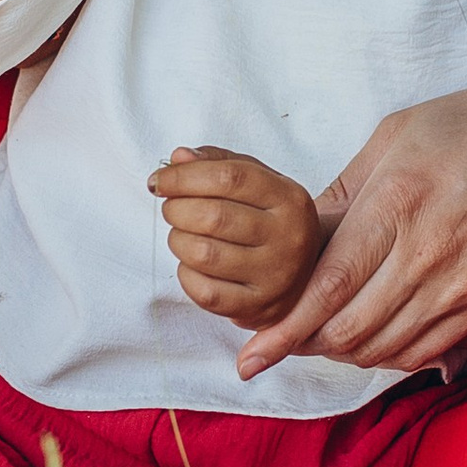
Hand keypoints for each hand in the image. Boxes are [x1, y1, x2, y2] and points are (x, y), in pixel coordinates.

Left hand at [150, 146, 327, 338]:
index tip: (159, 180)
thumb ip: (218, 163)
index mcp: (289, 199)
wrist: (307, 274)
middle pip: (214, 216)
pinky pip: (205, 292)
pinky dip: (186, 275)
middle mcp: (289, 237)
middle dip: (176, 209)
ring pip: (204, 254)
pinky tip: (191, 264)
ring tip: (181, 234)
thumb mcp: (258, 183)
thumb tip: (179, 158)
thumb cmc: (270, 221)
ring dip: (178, 240)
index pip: (229, 177)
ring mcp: (276, 276)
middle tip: (171, 208)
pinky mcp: (259, 308)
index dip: (183, 176)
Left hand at [236, 83, 466, 378]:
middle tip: (284, 341)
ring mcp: (461, 286)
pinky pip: (426, 350)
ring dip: (347, 353)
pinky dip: (391, 354)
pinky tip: (376, 340)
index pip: (327, 287)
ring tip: (326, 340)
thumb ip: (348, 189)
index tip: (250, 358)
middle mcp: (426, 255)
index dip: (284, 331)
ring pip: (385, 349)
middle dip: (307, 346)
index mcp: (396, 204)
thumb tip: (306, 233)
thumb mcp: (401, 133)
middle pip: (350, 331)